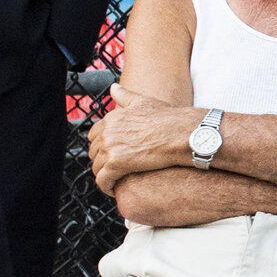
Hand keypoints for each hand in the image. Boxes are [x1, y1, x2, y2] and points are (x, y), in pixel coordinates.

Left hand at [89, 85, 204, 194]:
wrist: (183, 133)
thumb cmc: (169, 119)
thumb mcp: (144, 102)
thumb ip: (125, 96)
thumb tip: (112, 88)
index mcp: (111, 119)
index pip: (94, 135)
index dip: (102, 146)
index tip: (111, 153)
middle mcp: (107, 132)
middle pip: (94, 153)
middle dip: (102, 161)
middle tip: (115, 169)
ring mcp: (110, 148)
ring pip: (97, 168)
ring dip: (104, 175)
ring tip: (116, 180)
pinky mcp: (116, 165)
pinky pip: (103, 181)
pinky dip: (106, 186)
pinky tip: (113, 189)